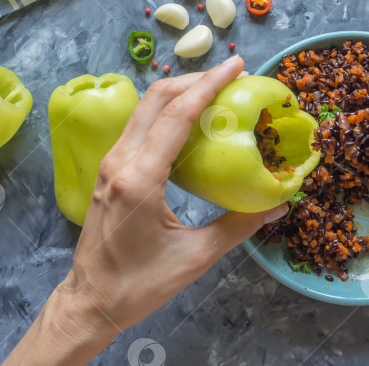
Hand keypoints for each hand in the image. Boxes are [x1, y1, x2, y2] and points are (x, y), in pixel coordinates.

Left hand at [4, 56, 287, 364]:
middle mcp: (120, 161)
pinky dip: (168, 111)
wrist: (89, 302)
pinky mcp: (111, 169)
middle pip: (157, 98)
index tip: (237, 67)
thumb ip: (239, 226)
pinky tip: (191, 119)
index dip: (208, 85)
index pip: (176, 115)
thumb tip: (279, 206)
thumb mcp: (195, 258)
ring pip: (146, 108)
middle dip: (195, 79)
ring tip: (216, 90)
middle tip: (232, 76)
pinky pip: (141, 125)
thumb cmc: (138, 285)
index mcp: (140, 179)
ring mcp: (111, 163)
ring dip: (180, 91)